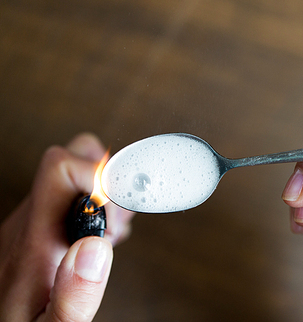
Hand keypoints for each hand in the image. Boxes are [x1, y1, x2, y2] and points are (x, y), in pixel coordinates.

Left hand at [0, 133, 133, 321]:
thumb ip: (73, 298)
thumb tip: (95, 247)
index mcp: (34, 241)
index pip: (61, 168)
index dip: (100, 176)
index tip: (117, 209)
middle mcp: (31, 222)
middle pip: (69, 158)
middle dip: (107, 178)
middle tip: (118, 217)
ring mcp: (34, 222)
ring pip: (73, 175)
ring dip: (104, 191)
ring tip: (112, 228)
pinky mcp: (39, 229)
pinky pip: (71, 196)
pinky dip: (95, 205)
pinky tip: (99, 235)